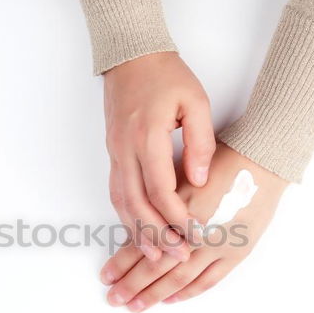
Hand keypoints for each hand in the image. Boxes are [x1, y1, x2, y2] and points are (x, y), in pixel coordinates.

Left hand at [100, 143, 288, 311]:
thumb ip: (160, 207)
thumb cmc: (220, 162)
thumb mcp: (182, 179)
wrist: (263, 161)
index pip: (144, 245)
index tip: (106, 276)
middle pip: (157, 267)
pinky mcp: (238, 252)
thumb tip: (135, 235)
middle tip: (114, 299)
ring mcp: (218, 246)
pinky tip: (171, 299)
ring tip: (136, 306)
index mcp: (178, 211)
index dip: (122, 262)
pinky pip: (209, 279)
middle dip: (132, 285)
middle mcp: (195, 232)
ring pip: (180, 278)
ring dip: (155, 294)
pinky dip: (188, 292)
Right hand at [102, 52, 215, 266]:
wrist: (131, 56)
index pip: (160, 189)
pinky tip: (139, 229)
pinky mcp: (113, 153)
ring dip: (138, 231)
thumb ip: (200, 143)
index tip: (194, 234)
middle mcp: (126, 150)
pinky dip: (127, 216)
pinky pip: (117, 192)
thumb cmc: (166, 76)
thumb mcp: (195, 102)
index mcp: (147, 137)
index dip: (177, 217)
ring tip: (155, 255)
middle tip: (176, 256)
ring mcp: (115, 153)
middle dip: (157, 235)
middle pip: (137, 204)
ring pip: (121, 202)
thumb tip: (200, 181)